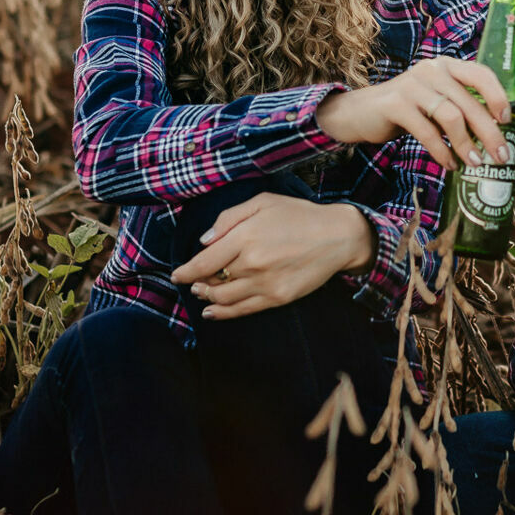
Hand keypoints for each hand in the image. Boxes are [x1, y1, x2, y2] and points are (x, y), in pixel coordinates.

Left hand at [171, 193, 374, 319]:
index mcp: (245, 237)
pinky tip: (213, 312)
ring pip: (224, 299)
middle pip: (212, 281)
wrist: (337, 236)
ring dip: (208, 298)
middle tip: (192, 282)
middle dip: (197, 283)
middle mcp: (251, 263)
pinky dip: (223, 314)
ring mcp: (265, 283)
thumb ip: (229, 218)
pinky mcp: (277, 298)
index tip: (177, 275)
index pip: (203, 261)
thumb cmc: (299, 214)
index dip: (186, 271)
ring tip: (202, 294)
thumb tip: (204, 241)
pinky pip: (243, 310)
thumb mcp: (262, 201)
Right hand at [314, 56, 510, 169]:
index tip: (507, 120)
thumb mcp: (436, 101)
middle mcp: (432, 70)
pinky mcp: (396, 103)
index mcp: (447, 66)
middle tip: (501, 157)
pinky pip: (427, 131)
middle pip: (469, 102)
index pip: (481, 73)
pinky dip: (442, 151)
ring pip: (450, 116)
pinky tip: (449, 164)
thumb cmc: (408, 109)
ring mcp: (412, 85)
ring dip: (466, 144)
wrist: (362, 111)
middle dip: (489, 132)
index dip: (498, 96)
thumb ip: (461, 107)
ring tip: (474, 164)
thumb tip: (496, 136)